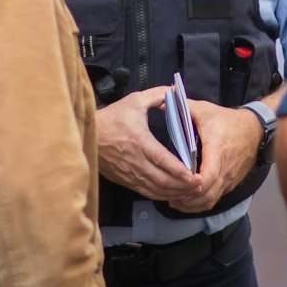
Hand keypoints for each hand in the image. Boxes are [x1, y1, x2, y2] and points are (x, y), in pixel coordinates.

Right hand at [96, 86, 198, 201]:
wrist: (88, 134)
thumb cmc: (111, 118)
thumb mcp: (134, 101)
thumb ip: (157, 95)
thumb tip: (175, 91)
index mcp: (139, 141)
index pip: (161, 159)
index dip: (177, 169)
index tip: (192, 175)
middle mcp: (134, 161)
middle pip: (161, 179)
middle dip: (182, 185)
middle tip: (199, 185)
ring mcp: (129, 173)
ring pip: (155, 189)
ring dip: (174, 192)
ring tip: (190, 191)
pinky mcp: (125, 180)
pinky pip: (145, 192)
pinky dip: (161, 195)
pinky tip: (173, 193)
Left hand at [173, 101, 264, 212]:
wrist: (255, 130)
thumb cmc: (228, 121)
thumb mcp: (206, 110)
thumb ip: (184, 108)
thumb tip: (161, 103)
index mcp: (218, 151)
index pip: (208, 176)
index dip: (193, 183)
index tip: (178, 181)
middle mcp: (225, 169)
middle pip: (207, 194)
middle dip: (186, 197)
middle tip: (168, 194)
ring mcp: (228, 179)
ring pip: (210, 200)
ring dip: (191, 203)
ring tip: (173, 200)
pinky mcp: (229, 184)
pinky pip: (214, 200)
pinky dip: (199, 204)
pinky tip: (185, 201)